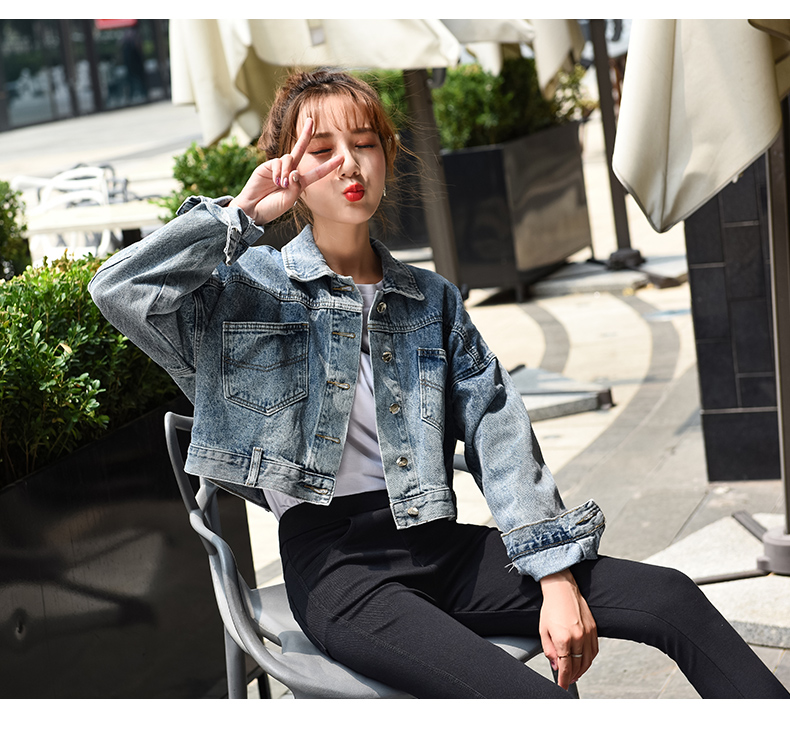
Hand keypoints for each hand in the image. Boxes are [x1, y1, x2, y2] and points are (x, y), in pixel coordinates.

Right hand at [229, 117, 342, 225]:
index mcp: (299, 183)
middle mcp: (290, 172)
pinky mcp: (267, 165)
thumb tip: (294, 171)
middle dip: (305, 134)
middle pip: (300, 149)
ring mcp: (279, 168)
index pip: (317, 172)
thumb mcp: (289, 200)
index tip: (341, 158)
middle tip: (311, 120)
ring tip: (281, 184)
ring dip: (287, 172)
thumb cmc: (272, 207)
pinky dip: (278, 171)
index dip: (329, 166)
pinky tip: (274, 181)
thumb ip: (295, 187)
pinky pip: (278, 162)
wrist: (253, 210)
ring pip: (290, 158)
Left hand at [538, 569, 597, 689]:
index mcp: (563, 639)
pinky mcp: (594, 629)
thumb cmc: (551, 608)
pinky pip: (594, 651)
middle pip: (577, 666)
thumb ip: (549, 651)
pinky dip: (589, 659)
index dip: (563, 680)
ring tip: (575, 674)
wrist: (562, 589)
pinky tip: (583, 662)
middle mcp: (578, 637)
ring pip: (588, 661)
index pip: (565, 667)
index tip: (561, 686)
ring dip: (581, 670)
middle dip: (572, 676)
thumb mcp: (543, 631)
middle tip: (567, 680)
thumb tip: (556, 666)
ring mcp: (587, 633)